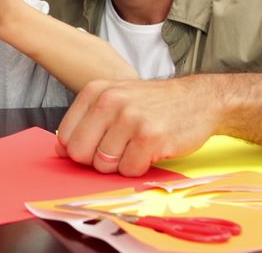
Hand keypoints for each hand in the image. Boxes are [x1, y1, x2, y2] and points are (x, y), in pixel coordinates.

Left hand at [55, 77, 221, 176]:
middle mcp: (109, 101)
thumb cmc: (154, 104)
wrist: (199, 99)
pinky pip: (129, 170)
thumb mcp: (115, 98)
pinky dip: (139, 168)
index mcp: (95, 92)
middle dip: (97, 160)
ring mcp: (130, 118)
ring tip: (137, 146)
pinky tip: (150, 151)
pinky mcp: (150, 137)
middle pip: (80, 153)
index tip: (97, 146)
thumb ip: (88, 120)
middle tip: (118, 150)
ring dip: (121, 164)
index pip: (66, 136)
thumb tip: (62, 149)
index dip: (81, 149)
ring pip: (104, 165)